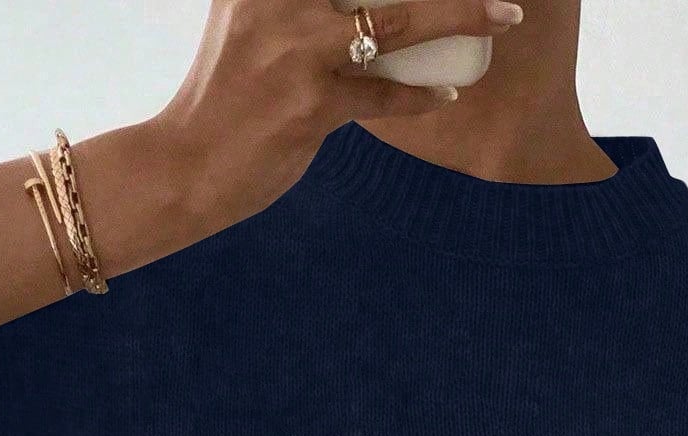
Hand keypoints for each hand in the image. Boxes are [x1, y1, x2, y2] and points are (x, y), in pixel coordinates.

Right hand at [157, 0, 524, 234]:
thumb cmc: (223, 98)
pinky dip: (419, 96)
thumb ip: (289, 3)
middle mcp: (277, 3)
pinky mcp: (309, 108)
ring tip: (504, 16)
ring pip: (394, 22)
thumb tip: (362, 2)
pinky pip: (382, 96)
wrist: (183, 168)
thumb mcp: (246, 24)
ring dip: (460, 15)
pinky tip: (445, 94)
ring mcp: (294, 54)